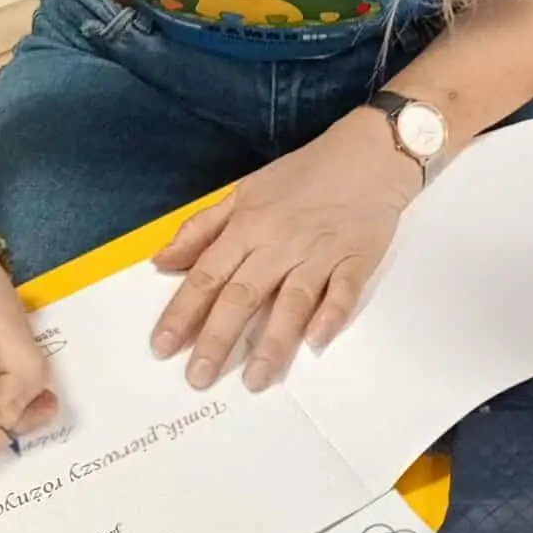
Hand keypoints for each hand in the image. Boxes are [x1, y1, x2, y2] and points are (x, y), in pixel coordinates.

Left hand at [151, 112, 422, 391]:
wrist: (370, 153)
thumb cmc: (306, 174)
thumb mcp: (245, 191)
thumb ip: (202, 228)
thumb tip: (162, 261)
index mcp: (248, 226)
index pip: (207, 276)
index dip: (182, 313)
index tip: (162, 347)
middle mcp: (279, 243)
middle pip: (242, 295)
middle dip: (218, 339)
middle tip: (199, 378)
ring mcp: (320, 252)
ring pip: (291, 302)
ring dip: (272, 343)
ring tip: (255, 380)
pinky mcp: (357, 259)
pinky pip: (342, 292)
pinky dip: (330, 316)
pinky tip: (317, 343)